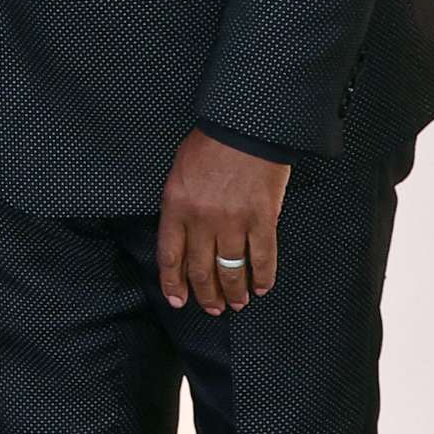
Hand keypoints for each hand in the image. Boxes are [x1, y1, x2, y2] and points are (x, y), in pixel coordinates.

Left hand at [156, 130, 288, 315]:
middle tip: (212, 308)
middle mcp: (202, 220)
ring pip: (231, 270)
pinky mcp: (262, 219)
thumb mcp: (179, 172)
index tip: (179, 300)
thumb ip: (179, 206)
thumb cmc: (211, 143)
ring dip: (234, 292)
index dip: (174, 284)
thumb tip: (184, 236)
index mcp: (176, 206)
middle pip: (201, 269)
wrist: (245, 125)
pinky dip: (263, 276)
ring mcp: (233, 221)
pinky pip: (262, 257)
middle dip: (206, 295)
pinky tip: (261, 287)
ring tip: (237, 303)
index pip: (170, 257)